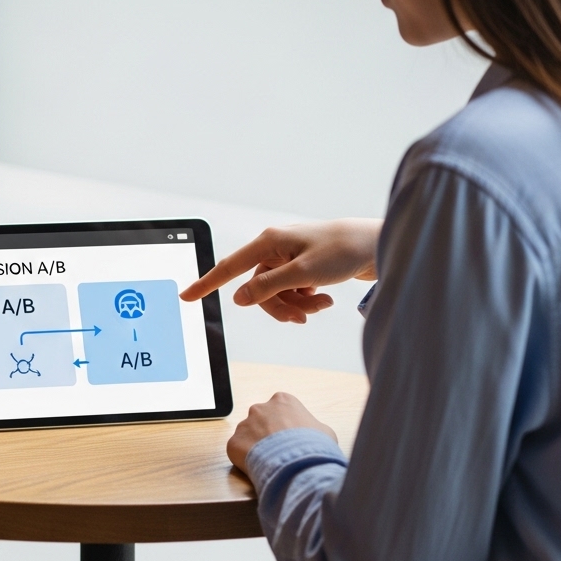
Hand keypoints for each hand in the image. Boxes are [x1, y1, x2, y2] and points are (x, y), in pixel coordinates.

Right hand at [180, 219, 380, 323]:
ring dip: (297, 305)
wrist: (374, 245)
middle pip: (258, 290)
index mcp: (268, 242)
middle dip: (280, 307)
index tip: (186, 296)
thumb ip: (268, 287)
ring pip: (277, 294)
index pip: (230, 267)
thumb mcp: (303, 274)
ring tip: (322, 306)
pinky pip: (291, 291)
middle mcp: (274, 248)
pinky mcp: (301, 266)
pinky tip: (324, 297)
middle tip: (303, 317)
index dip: (206, 283)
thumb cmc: (341, 251)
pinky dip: (306, 300)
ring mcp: (287, 258)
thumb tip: (239, 298)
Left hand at [227, 392, 336, 472]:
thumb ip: (313, 427)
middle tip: (278, 451)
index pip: (280, 410)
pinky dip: (245, 459)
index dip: (285, 426)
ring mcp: (245, 424)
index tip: (289, 439)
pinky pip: (238, 450)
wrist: (297, 464)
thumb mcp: (325, 432)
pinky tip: (259, 467)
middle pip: (261, 420)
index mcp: (282, 400)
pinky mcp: (234, 442)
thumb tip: (313, 434)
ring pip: (248, 435)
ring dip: (255, 446)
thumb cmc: (314, 447)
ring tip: (269, 462)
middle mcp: (260, 407)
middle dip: (267, 434)